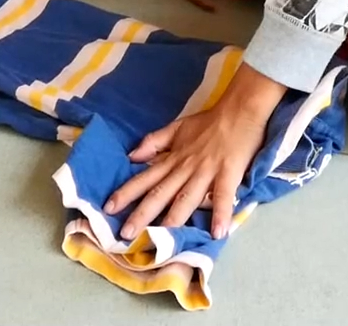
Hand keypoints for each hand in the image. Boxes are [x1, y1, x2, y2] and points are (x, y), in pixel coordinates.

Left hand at [105, 65, 284, 240]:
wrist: (240, 108)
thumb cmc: (210, 121)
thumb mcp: (177, 127)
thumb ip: (154, 142)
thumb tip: (131, 156)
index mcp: (173, 158)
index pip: (145, 177)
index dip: (126, 192)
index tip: (108, 207)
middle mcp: (185, 167)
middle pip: (160, 193)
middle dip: (141, 214)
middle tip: (125, 234)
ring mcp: (206, 171)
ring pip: (185, 198)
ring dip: (172, 219)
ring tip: (160, 240)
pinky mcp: (228, 174)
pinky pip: (222, 196)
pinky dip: (220, 214)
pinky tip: (217, 233)